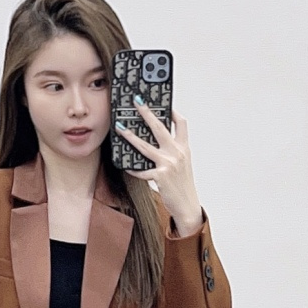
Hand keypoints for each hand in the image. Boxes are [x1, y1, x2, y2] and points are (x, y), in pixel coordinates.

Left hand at [117, 102, 203, 236]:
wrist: (187, 205)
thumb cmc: (183, 184)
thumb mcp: (182, 163)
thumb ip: (173, 150)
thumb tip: (158, 140)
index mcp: (184, 148)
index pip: (181, 123)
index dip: (173, 111)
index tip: (164, 103)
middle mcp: (177, 153)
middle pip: (160, 128)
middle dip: (147, 113)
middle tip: (137, 102)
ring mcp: (168, 164)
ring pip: (145, 146)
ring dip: (130, 136)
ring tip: (120, 128)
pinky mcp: (160, 176)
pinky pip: (142, 170)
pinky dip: (133, 168)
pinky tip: (125, 165)